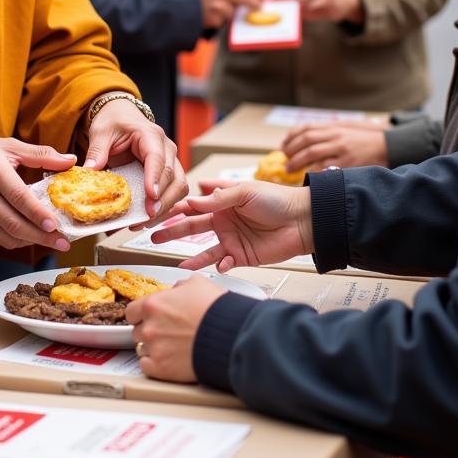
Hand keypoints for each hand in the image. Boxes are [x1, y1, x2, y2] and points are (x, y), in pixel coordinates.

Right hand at [0, 135, 73, 251]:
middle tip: (63, 243)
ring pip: (6, 237)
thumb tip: (70, 161)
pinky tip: (26, 234)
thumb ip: (41, 154)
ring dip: (29, 241)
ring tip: (48, 239)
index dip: (39, 215)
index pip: (20, 198)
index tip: (56, 226)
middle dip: (42, 237)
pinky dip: (13, 240)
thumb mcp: (7, 146)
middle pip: (14, 224)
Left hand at [84, 99, 186, 224]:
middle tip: (146, 217)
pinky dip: (163, 207)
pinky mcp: (168, 173)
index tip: (150, 196)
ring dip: (165, 207)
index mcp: (150, 135)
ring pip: (179, 186)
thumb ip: (97, 150)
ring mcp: (170, 161)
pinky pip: (173, 192)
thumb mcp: (101, 132)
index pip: (157, 158)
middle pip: (173, 176)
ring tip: (144, 222)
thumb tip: (90, 171)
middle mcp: (166, 148)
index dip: (155, 178)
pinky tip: (146, 219)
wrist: (122, 117)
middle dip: (162, 199)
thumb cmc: (114, 122)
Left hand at [125, 275, 223, 382]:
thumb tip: (175, 291)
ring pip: (142, 349)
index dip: (141, 314)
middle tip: (167, 332)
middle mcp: (149, 326)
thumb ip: (178, 287)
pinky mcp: (161, 368)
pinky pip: (146, 367)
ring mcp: (154, 348)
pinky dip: (155, 365)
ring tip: (173, 347)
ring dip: (154, 348)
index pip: (132, 311)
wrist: (229, 336)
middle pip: (138, 330)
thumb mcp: (197, 284)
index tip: (149, 318)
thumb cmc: (216, 310)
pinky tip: (168, 360)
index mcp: (153, 304)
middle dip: (150, 331)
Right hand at [152, 182, 312, 271]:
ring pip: (204, 249)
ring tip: (173, 261)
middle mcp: (224, 221)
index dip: (176, 208)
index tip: (157, 211)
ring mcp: (232, 239)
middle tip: (154, 236)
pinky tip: (215, 265)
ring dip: (190, 256)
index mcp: (222, 202)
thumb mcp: (245, 192)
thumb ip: (218, 199)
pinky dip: (217, 265)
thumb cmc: (277, 199)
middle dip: (173, 232)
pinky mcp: (242, 256)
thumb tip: (192, 202)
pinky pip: (224, 262)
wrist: (303, 220)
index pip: (194, 205)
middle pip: (193, 227)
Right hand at [193, 0, 265, 28]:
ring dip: (229, 13)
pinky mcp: (212, 16)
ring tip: (216, 9)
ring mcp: (216, 2)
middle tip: (258, 8)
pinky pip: (223, 20)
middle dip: (255, 4)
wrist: (175, 1)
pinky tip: (208, 15)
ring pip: (234, 11)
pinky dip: (218, 20)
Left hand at [281, 123, 388, 170]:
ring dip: (297, 162)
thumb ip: (325, 133)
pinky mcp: (348, 163)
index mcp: (333, 127)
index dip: (291, 136)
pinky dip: (313, 172)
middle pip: (306, 140)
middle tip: (285, 161)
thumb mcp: (344, 130)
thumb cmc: (361, 141)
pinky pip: (326, 168)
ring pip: (312, 153)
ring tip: (289, 170)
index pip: (306, 128)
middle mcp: (335, 136)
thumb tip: (300, 139)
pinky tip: (306, 177)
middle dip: (291, 150)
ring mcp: (342, 149)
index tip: (283, 146)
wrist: (386, 147)